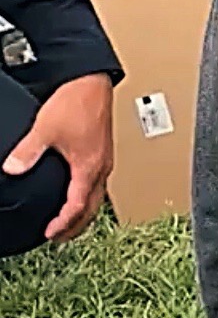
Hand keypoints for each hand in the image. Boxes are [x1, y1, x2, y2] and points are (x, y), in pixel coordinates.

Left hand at [3, 73, 113, 242]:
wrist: (94, 80)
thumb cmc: (78, 101)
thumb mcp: (45, 128)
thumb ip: (27, 152)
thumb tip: (12, 169)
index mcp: (89, 166)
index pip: (78, 205)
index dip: (63, 223)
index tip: (50, 233)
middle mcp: (101, 164)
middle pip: (93, 205)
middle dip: (77, 225)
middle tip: (61, 237)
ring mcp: (105, 156)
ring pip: (99, 193)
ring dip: (85, 210)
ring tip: (72, 217)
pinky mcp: (104, 147)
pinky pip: (100, 180)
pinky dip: (89, 193)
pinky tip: (80, 187)